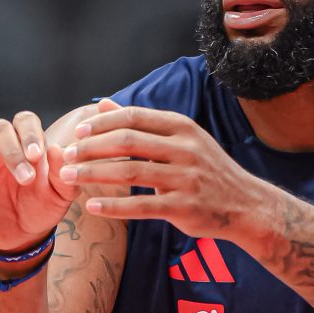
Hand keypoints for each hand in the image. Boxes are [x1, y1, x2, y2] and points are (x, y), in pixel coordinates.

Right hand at [0, 101, 120, 252]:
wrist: (24, 236)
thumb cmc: (43, 207)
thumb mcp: (61, 196)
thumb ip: (64, 175)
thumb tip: (59, 149)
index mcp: (25, 143)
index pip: (24, 121)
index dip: (30, 134)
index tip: (38, 156)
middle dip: (12, 150)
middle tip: (25, 177)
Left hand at [59, 106, 262, 238]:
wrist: (246, 205)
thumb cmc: (208, 170)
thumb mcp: (182, 139)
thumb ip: (142, 123)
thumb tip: (105, 105)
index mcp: (182, 128)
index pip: (134, 117)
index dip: (101, 124)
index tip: (77, 133)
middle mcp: (185, 149)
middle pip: (127, 142)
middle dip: (91, 148)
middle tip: (66, 156)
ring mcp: (185, 179)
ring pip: (130, 173)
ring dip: (94, 174)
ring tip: (69, 178)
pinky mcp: (183, 207)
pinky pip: (141, 206)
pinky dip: (114, 206)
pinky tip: (92, 205)